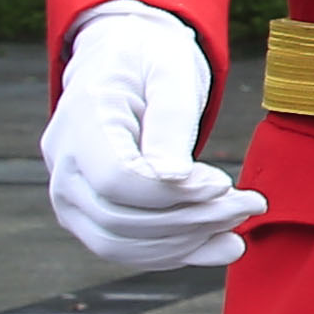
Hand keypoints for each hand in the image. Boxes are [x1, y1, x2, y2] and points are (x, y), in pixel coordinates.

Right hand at [45, 5, 264, 268]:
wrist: (124, 62)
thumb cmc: (150, 60)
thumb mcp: (170, 73)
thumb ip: (171, 124)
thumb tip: (177, 181)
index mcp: (80, 121)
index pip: (116, 180)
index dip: (172, 193)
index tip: (223, 183)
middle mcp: (62, 166)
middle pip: (120, 219)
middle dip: (192, 220)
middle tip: (250, 203)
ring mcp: (69, 196)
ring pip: (120, 244)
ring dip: (188, 241)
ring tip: (241, 218)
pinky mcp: (88, 215)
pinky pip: (125, 249)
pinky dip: (176, 253)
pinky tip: (222, 244)